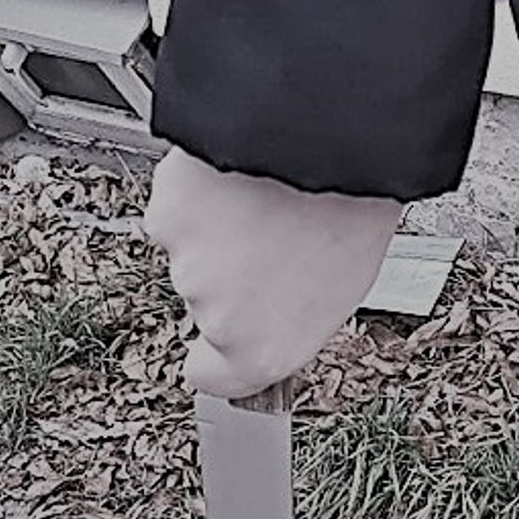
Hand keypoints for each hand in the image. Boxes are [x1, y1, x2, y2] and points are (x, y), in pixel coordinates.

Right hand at [143, 148, 402, 397]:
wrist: (329, 140)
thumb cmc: (353, 210)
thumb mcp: (348, 284)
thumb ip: (295, 314)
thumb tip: (281, 313)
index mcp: (265, 349)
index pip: (216, 378)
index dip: (220, 359)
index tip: (224, 348)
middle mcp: (217, 315)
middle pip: (212, 303)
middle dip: (238, 274)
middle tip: (282, 238)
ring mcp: (185, 263)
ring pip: (195, 251)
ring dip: (223, 230)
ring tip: (273, 199)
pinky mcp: (165, 210)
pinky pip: (181, 206)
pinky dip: (204, 193)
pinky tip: (244, 177)